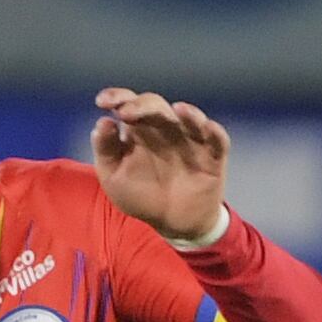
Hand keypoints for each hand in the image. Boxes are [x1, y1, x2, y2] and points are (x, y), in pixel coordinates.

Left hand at [90, 88, 229, 244]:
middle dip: (141, 105)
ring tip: (177, 109)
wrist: (173, 225)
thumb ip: (105, 150)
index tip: (102, 102)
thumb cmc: (141, 197)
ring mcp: (190, 141)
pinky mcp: (212, 157)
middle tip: (126, 114)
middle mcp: (165, 129)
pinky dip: (215, 132)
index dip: (117, 97)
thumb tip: (103, 122)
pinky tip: (208, 128)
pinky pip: (218, 140)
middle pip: (156, 106)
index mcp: (140, 129)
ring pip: (190, 117)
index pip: (129, 103)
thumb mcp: (113, 177)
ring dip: (186, 112)